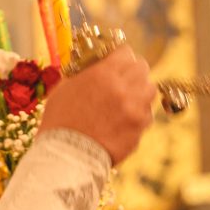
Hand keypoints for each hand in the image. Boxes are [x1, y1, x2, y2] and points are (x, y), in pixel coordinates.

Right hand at [39, 46, 155, 164]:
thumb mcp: (64, 89)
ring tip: (127, 102)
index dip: (120, 57)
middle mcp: (123, 88)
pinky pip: (146, 116)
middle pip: (142, 69)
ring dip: (140, 93)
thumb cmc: (59, 122)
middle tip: (125, 81)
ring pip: (150, 91)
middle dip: (133, 72)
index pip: (125, 53)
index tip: (117, 63)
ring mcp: (134, 110)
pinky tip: (123, 122)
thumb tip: (93, 67)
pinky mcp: (139, 129)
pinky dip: (138, 116)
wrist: (65, 156)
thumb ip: (84, 74)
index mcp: (104, 74)